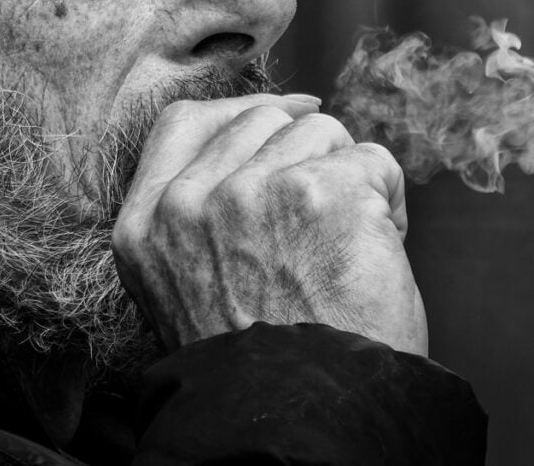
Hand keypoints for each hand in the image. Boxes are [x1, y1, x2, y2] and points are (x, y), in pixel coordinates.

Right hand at [112, 94, 427, 355]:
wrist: (303, 421)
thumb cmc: (259, 367)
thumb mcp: (182, 285)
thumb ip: (195, 214)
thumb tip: (255, 149)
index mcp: (145, 225)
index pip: (184, 122)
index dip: (240, 111)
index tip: (286, 115)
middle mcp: (189, 201)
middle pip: (263, 120)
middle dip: (306, 153)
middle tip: (325, 217)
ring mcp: (250, 192)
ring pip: (321, 132)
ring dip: (347, 177)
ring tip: (347, 244)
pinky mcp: (317, 192)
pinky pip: (372, 160)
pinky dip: (387, 200)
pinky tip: (376, 249)